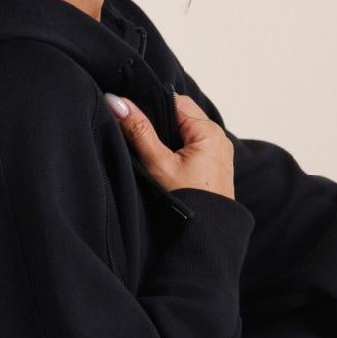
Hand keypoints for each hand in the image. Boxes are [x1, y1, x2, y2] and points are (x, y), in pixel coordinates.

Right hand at [104, 90, 235, 200]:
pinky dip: (175, 145)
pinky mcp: (213, 164)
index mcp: (209, 131)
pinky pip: (192, 143)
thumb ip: (138, 131)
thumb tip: (117, 102)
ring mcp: (218, 151)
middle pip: (180, 113)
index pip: (174, 100)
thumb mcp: (158, 164)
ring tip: (145, 143)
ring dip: (165, 132)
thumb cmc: (187, 203)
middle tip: (133, 127)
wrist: (205, 237)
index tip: (128, 109)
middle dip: (157, 117)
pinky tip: (161, 156)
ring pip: (185, 128)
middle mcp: (218, 137)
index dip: (150, 101)